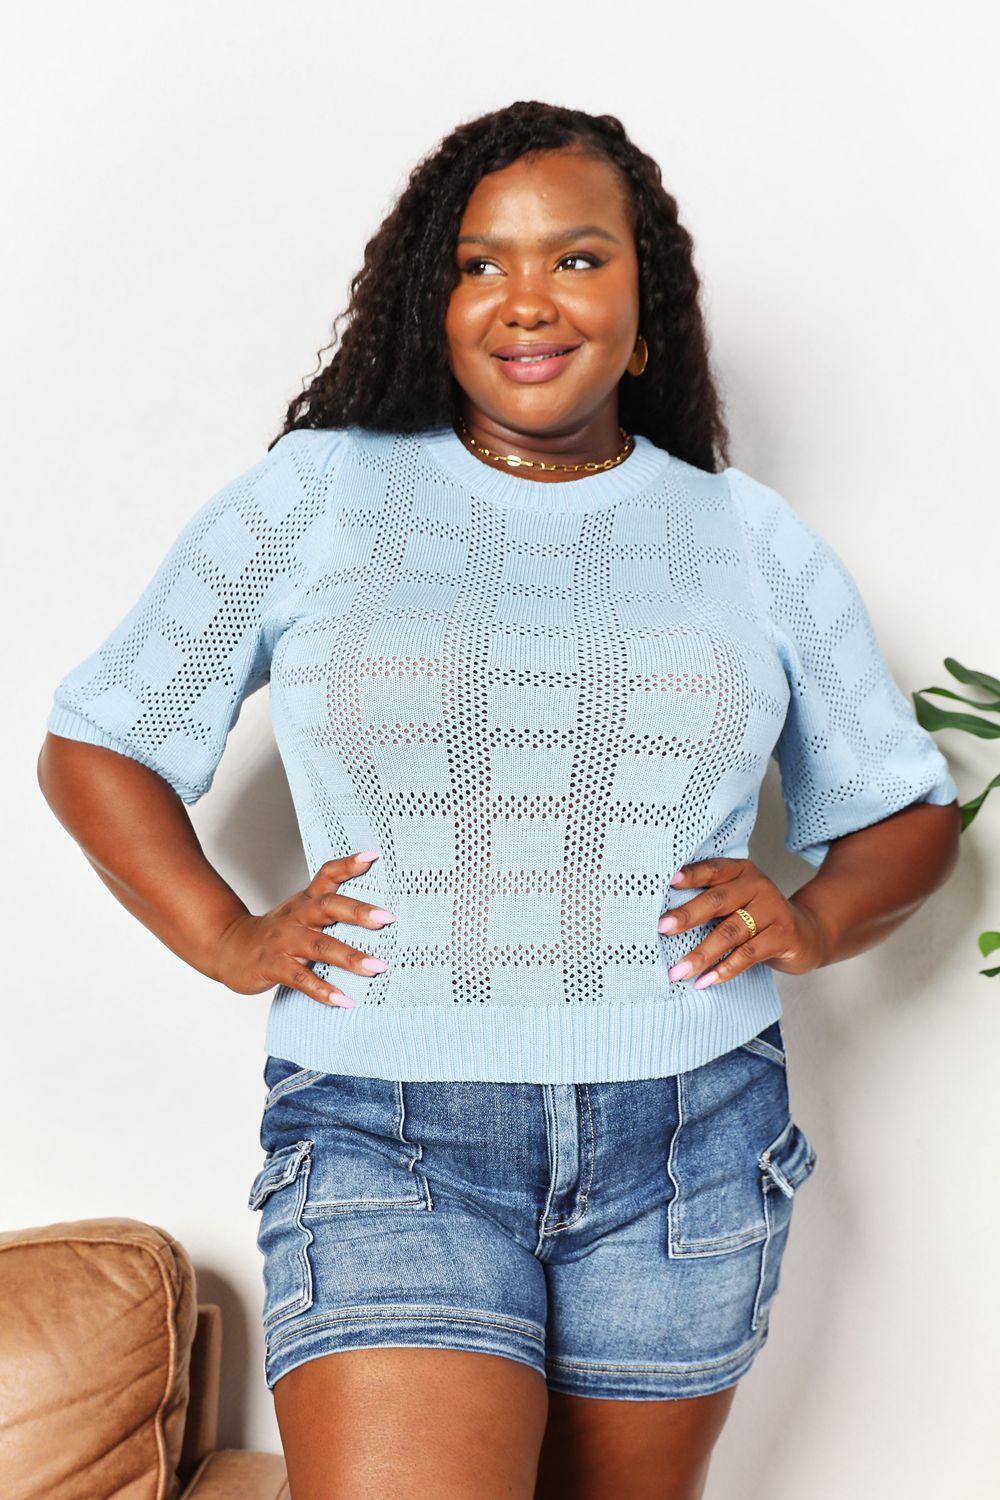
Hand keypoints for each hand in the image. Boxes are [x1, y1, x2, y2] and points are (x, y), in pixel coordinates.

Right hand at [215, 851, 395, 1007]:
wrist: (229, 949)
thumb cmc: (276, 933)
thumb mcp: (300, 911)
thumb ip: (330, 908)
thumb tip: (375, 911)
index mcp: (305, 901)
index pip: (326, 875)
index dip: (348, 865)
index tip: (372, 857)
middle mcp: (296, 917)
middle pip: (327, 906)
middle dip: (358, 912)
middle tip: (387, 918)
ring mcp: (284, 942)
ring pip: (319, 945)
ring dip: (350, 957)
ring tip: (377, 968)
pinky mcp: (274, 966)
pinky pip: (301, 979)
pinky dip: (323, 990)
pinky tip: (344, 1000)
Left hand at [657, 858, 828, 988]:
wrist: (806, 933)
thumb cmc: (758, 917)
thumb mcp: (738, 901)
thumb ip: (710, 901)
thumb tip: (665, 921)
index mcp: (742, 871)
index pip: (713, 870)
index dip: (691, 875)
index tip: (667, 884)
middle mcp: (758, 885)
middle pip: (718, 900)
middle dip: (687, 915)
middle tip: (662, 929)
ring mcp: (773, 909)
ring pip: (730, 932)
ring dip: (701, 954)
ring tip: (678, 971)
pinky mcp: (783, 935)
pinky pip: (748, 954)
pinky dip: (724, 969)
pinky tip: (705, 981)